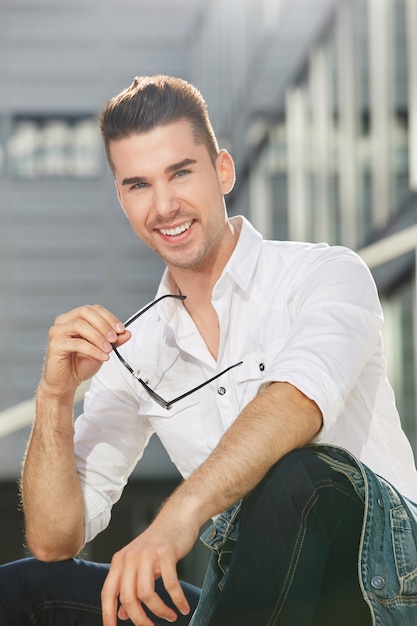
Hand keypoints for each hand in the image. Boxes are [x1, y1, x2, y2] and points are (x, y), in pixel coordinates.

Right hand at [41, 304, 130, 396]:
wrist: (66, 382)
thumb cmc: (80, 364)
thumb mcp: (102, 350)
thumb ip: (114, 341)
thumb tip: (127, 333)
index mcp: (75, 318)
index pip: (94, 309)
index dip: (109, 318)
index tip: (121, 329)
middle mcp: (64, 321)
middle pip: (86, 312)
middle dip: (104, 324)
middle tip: (114, 338)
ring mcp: (57, 331)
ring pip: (80, 325)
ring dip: (98, 337)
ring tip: (109, 349)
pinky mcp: (55, 344)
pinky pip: (77, 343)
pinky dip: (93, 349)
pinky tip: (102, 356)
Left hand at [101, 511, 199, 625]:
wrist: (177, 517)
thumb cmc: (159, 541)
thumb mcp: (139, 563)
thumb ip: (129, 586)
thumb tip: (123, 614)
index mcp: (120, 560)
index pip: (108, 592)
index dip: (107, 614)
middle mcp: (131, 557)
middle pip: (128, 598)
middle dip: (140, 619)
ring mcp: (148, 554)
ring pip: (147, 594)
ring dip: (160, 611)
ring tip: (170, 617)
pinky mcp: (166, 553)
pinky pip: (170, 584)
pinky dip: (177, 599)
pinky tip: (183, 607)